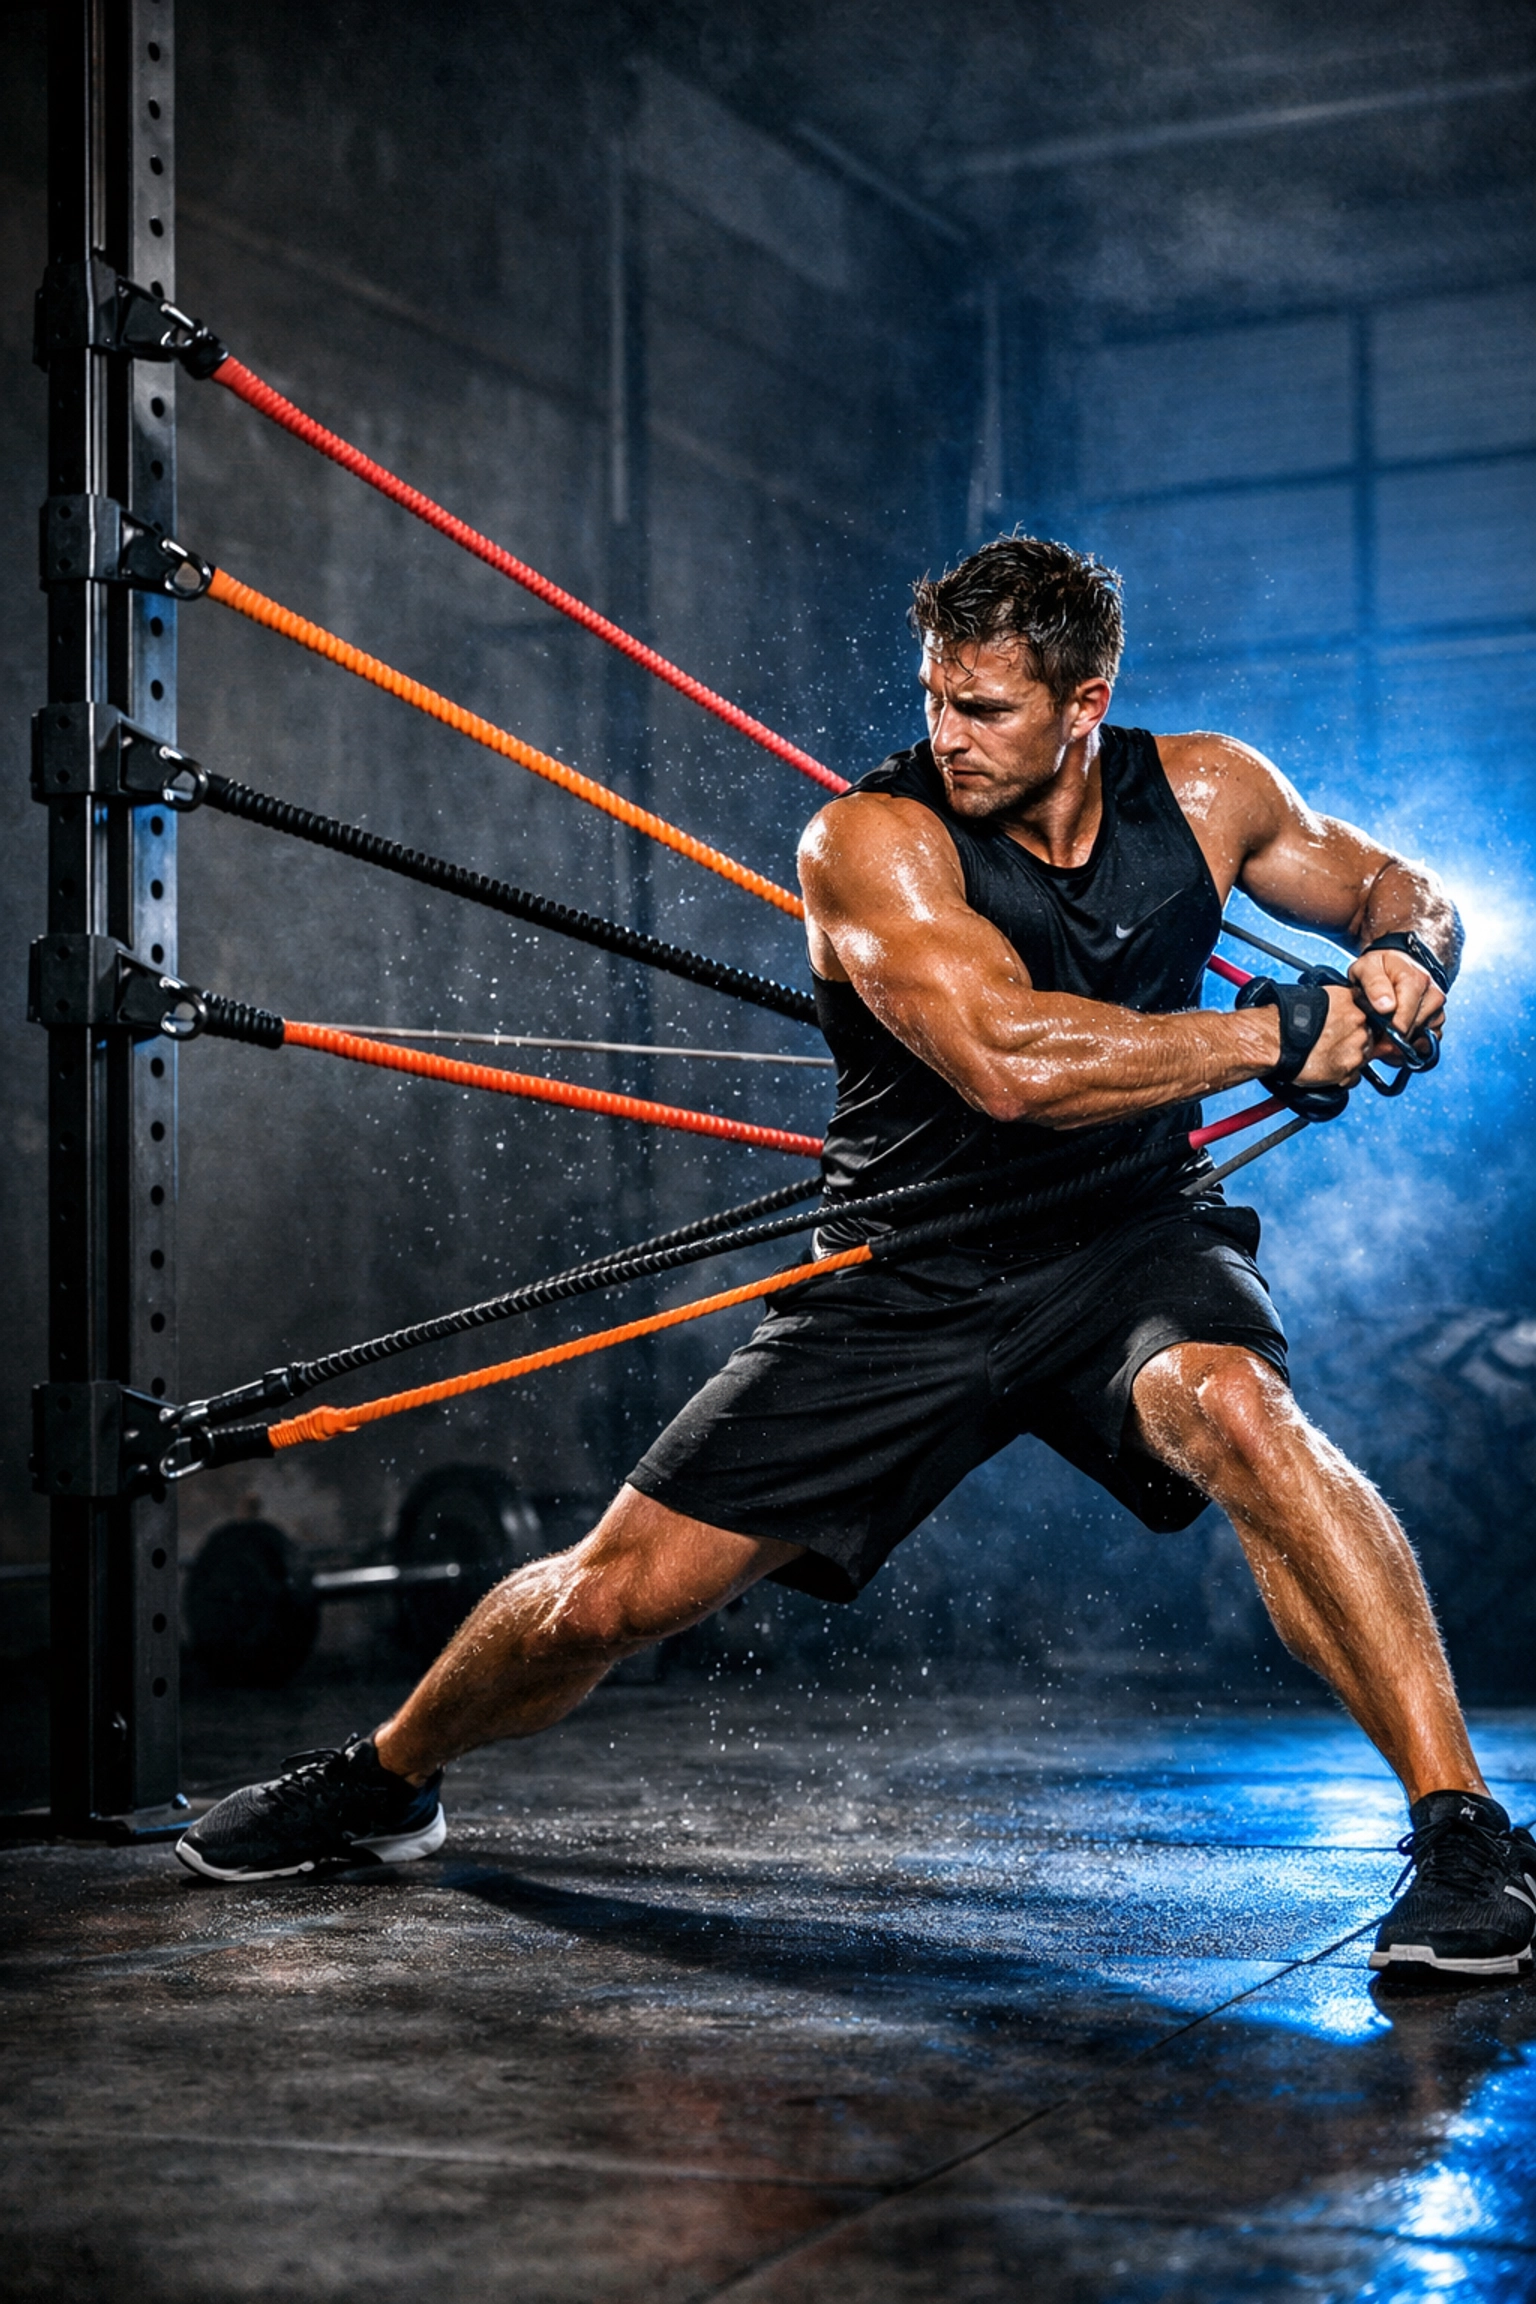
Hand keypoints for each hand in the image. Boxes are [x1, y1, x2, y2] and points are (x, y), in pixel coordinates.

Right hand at [1293, 983, 1372, 1087]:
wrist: (1273, 1038)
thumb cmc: (1284, 1018)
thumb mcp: (1315, 997)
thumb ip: (1335, 1004)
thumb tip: (1338, 1013)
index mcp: (1351, 1001)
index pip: (1367, 1013)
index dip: (1357, 1023)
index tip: (1348, 1028)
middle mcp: (1358, 1023)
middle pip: (1368, 1036)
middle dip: (1353, 1042)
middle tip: (1332, 1045)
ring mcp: (1355, 1047)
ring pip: (1362, 1057)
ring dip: (1348, 1059)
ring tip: (1324, 1057)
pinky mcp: (1347, 1069)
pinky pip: (1353, 1077)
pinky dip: (1342, 1077)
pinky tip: (1325, 1070)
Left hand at [1348, 950, 1445, 1066]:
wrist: (1393, 964)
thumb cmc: (1378, 967)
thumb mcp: (1367, 968)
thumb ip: (1374, 984)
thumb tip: (1386, 1007)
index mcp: (1415, 979)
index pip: (1407, 1014)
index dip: (1392, 1029)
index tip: (1379, 1034)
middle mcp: (1432, 993)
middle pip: (1416, 1028)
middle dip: (1396, 1037)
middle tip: (1377, 1038)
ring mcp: (1437, 1007)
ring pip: (1424, 1037)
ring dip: (1404, 1043)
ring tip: (1385, 1037)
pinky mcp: (1437, 1019)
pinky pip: (1429, 1042)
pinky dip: (1412, 1047)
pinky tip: (1396, 1041)